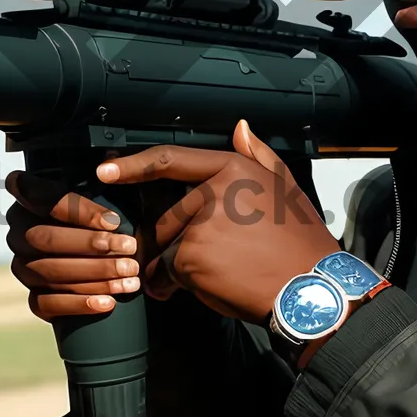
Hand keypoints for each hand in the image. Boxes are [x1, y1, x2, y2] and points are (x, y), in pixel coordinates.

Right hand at [4, 170, 190, 320]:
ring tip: (129, 276)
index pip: (42, 198)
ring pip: (49, 271)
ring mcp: (23, 266)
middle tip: (129, 248)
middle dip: (91, 245)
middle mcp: (18, 231)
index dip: (77, 210)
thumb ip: (106, 175)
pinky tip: (107, 303)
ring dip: (94, 275)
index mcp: (27, 197)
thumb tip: (111, 163)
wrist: (109, 255)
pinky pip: (46, 304)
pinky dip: (79, 304)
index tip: (114, 220)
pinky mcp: (33, 297)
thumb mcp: (109, 190)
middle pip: (46, 239)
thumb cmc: (109, 215)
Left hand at [95, 119, 339, 324]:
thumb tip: (239, 126)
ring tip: (214, 276)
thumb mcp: (286, 187)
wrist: (311, 290)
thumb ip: (258, 155)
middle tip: (208, 263)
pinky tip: (209, 290)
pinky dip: (176, 287)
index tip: (104, 171)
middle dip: (175, 243)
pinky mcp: (190, 256)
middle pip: (167, 216)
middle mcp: (213, 190)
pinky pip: (165, 273)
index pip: (170, 160)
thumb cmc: (300, 242)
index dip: (132, 165)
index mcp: (233, 168)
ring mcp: (199, 223)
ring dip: (175, 267)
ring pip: (165, 247)